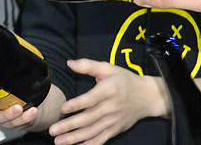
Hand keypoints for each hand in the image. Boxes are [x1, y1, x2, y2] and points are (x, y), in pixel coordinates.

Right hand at [0, 84, 65, 131]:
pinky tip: (33, 112)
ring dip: (22, 117)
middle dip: (8, 114)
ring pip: (11, 123)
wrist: (16, 100)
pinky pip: (21, 124)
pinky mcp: (15, 124)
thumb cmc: (4, 90)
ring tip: (32, 110)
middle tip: (18, 108)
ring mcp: (5, 120)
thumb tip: (1, 55)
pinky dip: (28, 118)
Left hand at [48, 59, 167, 144]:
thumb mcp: (108, 68)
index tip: (63, 108)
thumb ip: (88, 65)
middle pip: (89, 119)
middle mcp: (111, 107)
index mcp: (109, 90)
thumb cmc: (124, 80)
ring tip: (58, 141)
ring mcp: (113, 121)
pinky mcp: (115, 130)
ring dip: (75, 138)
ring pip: (92, 132)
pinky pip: (101, 139)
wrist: (147, 97)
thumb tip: (69, 63)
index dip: (77, 104)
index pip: (91, 99)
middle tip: (52, 130)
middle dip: (69, 126)